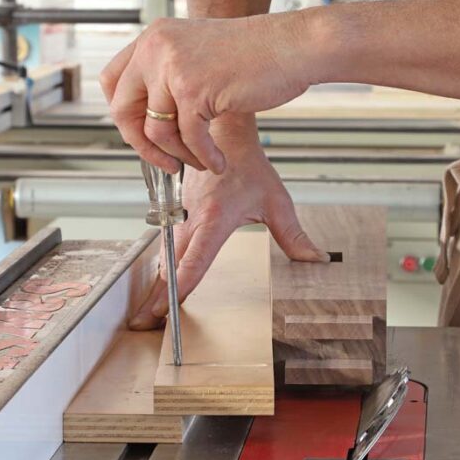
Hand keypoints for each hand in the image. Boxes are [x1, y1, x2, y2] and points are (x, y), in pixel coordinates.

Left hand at [100, 11, 313, 174]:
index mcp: (154, 37)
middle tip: (165, 161)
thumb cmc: (258, 53)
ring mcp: (173, 67)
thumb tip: (149, 117)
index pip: (112, 81)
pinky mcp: (194, 89)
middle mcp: (156, 48)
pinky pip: (188, 138)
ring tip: (201, 161)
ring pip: (155, 130)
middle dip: (142, 144)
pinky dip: (203, 156)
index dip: (122, 115)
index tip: (141, 134)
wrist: (294, 46)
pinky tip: (218, 162)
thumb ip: (170, 75)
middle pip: (123, 109)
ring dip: (178, 155)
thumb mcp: (200, 53)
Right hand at [129, 117, 328, 328]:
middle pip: (171, 265)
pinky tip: (154, 288)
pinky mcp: (177, 216)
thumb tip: (316, 259)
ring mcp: (181, 217)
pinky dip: (159, 269)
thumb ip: (294, 235)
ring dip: (154, 285)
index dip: (182, 285)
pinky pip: (166, 247)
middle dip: (157, 296)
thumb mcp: (277, 202)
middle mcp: (193, 220)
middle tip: (143, 323)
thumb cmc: (249, 167)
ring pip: (164, 257)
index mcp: (216, 218)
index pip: (196, 259)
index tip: (169, 308)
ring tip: (143, 314)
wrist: (223, 137)